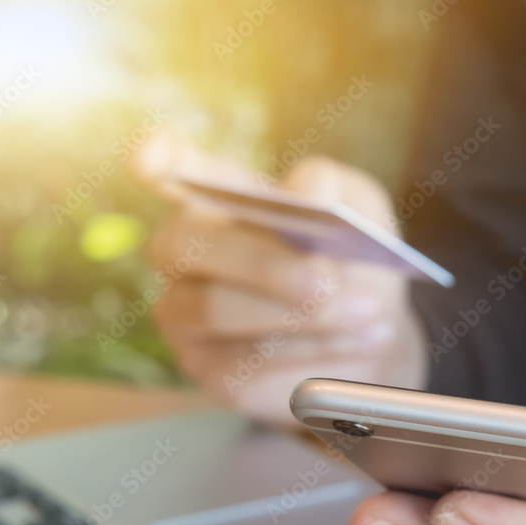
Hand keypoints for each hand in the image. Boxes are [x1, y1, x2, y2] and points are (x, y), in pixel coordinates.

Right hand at [136, 134, 427, 424]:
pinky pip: (245, 362)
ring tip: (369, 311)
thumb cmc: (356, 261)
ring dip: (299, 313)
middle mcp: (185, 252)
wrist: (374, 335)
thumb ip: (335, 190)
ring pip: (215, 307)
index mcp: (216, 197)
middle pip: (187, 242)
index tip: (151, 154)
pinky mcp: (210, 369)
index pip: (172, 171)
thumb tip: (309, 191)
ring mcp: (186, 312)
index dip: (157, 159)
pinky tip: (357, 341)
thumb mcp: (362, 212)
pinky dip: (309, 351)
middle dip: (259, 260)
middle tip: (325, 279)